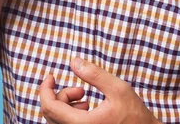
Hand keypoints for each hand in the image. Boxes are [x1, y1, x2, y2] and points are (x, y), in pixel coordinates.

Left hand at [40, 58, 160, 123]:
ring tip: (85, 97)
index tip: (51, 76)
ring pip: (58, 120)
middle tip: (81, 89)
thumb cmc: (134, 115)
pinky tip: (87, 107)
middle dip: (61, 95)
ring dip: (65, 104)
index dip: (45, 89)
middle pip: (52, 114)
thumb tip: (74, 61)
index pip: (50, 108)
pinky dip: (70, 113)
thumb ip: (94, 74)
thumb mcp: (117, 89)